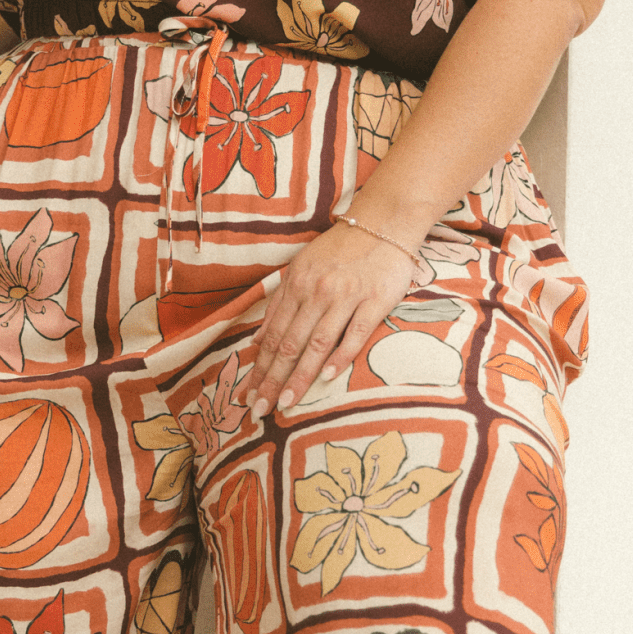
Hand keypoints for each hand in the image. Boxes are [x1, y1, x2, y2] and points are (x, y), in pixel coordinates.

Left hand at [238, 220, 415, 418]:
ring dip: (300, 376)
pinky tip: (327, 377)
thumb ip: (279, 304)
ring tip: (286, 402)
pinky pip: (355, 333)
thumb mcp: (301, 269)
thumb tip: (256, 342)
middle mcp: (317, 292)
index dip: (259, 368)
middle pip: (290, 343)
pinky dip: (340, 355)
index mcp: (297, 285)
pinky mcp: (375, 300)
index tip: (248, 395)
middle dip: (272, 379)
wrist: (384, 223)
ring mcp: (347, 296)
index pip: (273, 335)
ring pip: (318, 343)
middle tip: (259, 410)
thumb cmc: (340, 250)